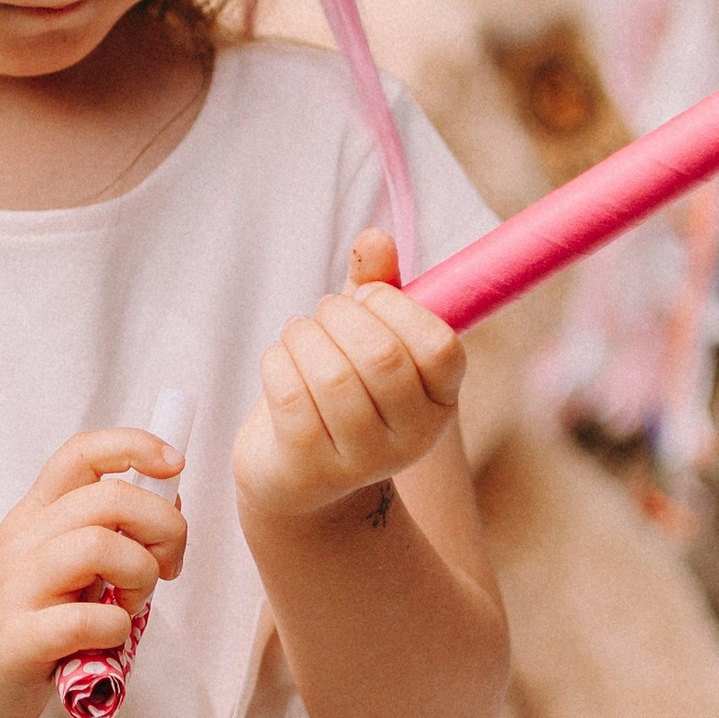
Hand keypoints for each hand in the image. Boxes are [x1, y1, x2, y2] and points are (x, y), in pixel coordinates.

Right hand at [0, 428, 187, 717]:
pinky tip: (106, 639)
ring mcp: (18, 588)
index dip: (134, 445)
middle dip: (162, 525)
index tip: (174, 464)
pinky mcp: (21, 640)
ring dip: (139, 574)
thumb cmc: (25, 619)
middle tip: (167, 565)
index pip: (81, 453)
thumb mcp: (59, 562)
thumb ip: (106, 532)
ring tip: (132, 603)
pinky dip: (116, 626)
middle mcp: (23, 541)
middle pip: (108, 497)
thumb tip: (169, 503)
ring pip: (99, 546)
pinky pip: (87, 619)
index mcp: (35, 515)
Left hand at [233, 229, 464, 529]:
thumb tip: (375, 239)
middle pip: (381, 357)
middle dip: (340, 315)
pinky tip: (279, 360)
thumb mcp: (367, 337)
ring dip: (303, 335)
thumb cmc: (340, 390)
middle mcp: (412, 439)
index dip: (396, 307)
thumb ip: (378, 287)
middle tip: (324, 313)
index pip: (440, 347)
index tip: (368, 298)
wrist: (300, 478)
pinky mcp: (310, 471)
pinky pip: (290, 398)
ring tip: (298, 333)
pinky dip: (277, 362)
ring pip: (332, 377)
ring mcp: (362, 461)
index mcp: (441, 401)